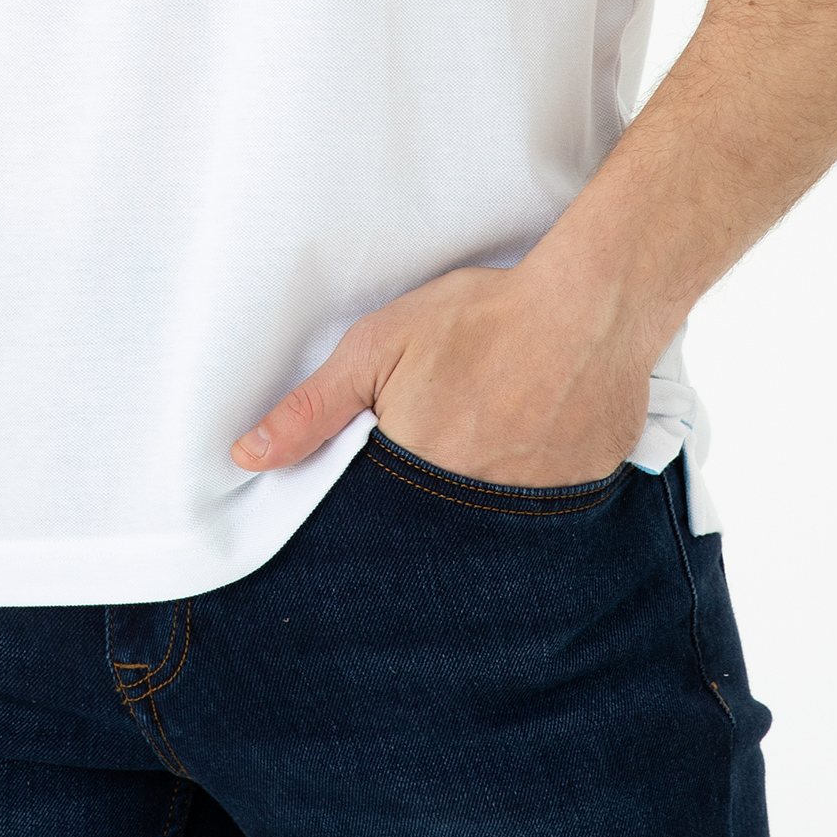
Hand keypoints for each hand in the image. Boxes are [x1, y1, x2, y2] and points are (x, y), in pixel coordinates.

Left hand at [230, 260, 654, 486]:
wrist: (590, 306)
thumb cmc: (481, 319)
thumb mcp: (380, 346)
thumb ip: (313, 407)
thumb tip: (246, 458)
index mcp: (415, 476)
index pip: (372, 525)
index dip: (372, 503)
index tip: (382, 473)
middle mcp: (472, 511)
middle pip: (430, 530)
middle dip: (426, 499)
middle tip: (450, 435)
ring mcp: (532, 513)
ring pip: (486, 526)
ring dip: (479, 492)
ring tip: (492, 434)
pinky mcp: (580, 500)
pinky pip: (542, 513)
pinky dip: (532, 486)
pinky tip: (533, 440)